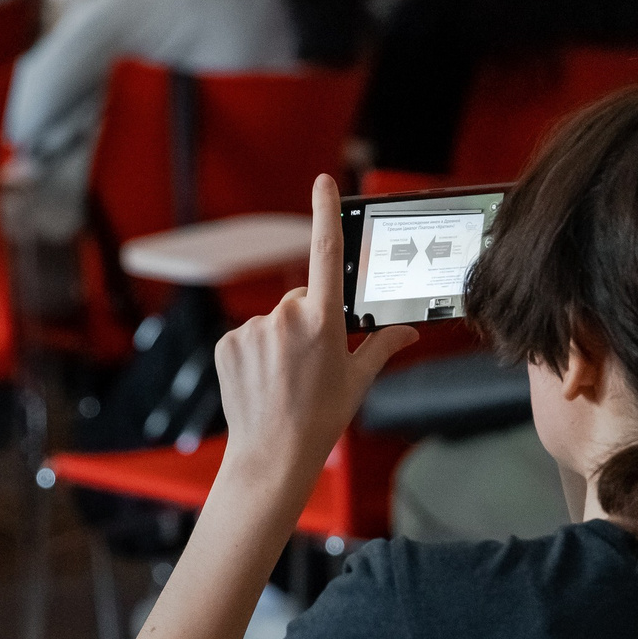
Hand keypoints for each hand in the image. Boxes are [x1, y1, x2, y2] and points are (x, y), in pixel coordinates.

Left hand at [210, 176, 415, 488]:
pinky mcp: (228, 342)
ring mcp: (253, 329)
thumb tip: (409, 331)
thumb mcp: (358, 381)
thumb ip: (382, 346)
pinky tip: (263, 381)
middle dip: (309, 319)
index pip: (327, 254)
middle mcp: (286, 318)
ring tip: (286, 379)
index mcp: (324, 321)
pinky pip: (248, 334)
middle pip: (302, 298)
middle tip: (313, 361)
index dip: (325, 213)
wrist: (272, 455)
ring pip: (275, 319)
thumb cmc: (321, 419)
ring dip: (281, 338)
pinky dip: (256, 351)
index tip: (324, 182)